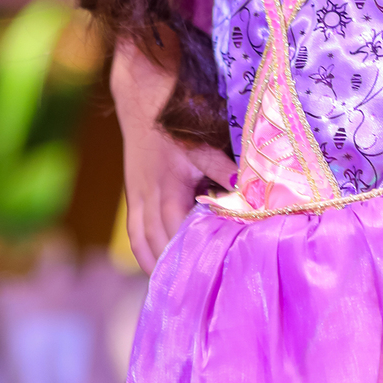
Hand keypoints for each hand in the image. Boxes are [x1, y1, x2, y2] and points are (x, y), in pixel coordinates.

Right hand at [111, 38, 235, 273]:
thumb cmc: (176, 114)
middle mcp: (149, 196)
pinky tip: (156, 268)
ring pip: (145, 241)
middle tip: (200, 289)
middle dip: (178, 266)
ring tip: (178, 288)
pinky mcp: (133, 195)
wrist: (142, 93)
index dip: (195, 252)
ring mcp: (138, 197)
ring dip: (159, 264)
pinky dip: (145, 252)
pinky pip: (135, 233)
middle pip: (161, 243)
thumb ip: (222, 165)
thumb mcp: (201, 138)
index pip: (181, 231)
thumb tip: (248, 188)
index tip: (214, 270)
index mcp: (169, 185)